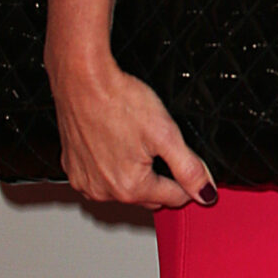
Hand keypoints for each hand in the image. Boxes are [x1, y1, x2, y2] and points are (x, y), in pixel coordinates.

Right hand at [50, 63, 217, 209]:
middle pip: (149, 196)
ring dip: (134, 174)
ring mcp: (85, 182)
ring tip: (133, 141)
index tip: (183, 158)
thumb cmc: (119, 101)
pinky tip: (113, 143)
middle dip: (160, 177)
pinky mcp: (72, 169)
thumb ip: (189, 169)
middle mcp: (104, 192)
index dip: (186, 179)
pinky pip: (101, 178)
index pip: (174, 198)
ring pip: (124, 189)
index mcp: (130, 188)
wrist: (82, 80)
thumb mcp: (166, 134)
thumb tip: (205, 194)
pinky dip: (110, 167)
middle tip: (158, 145)